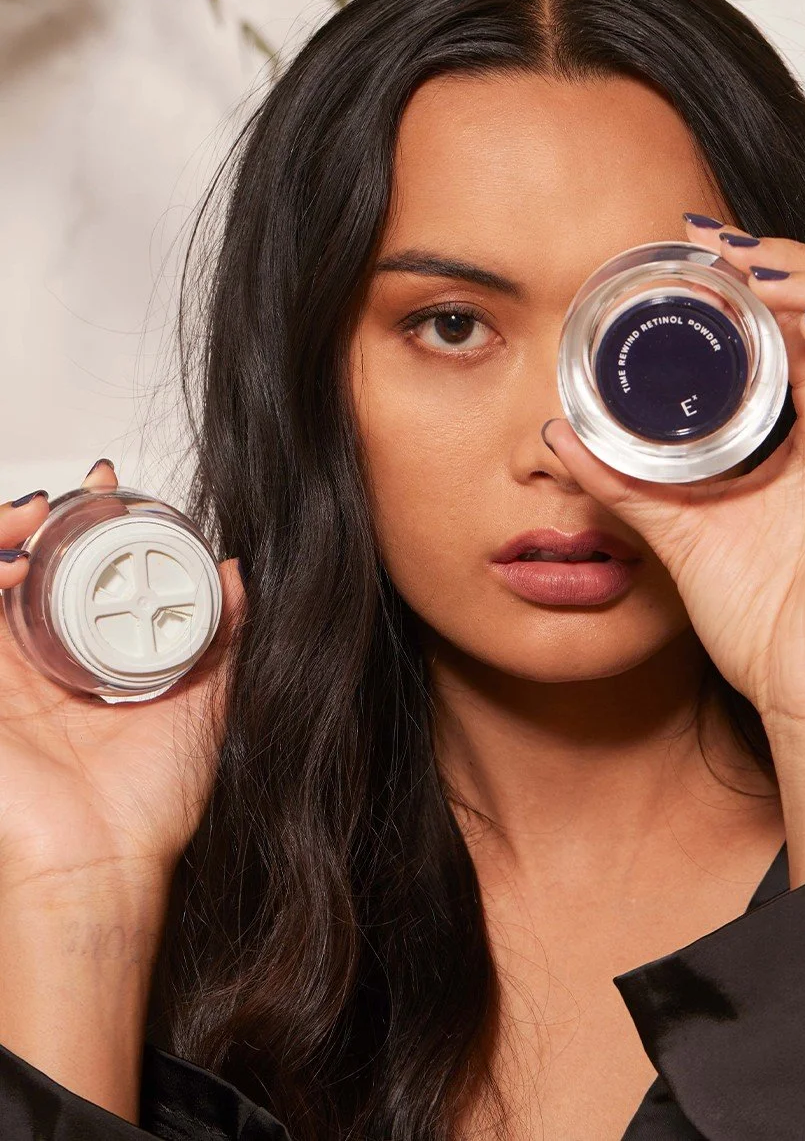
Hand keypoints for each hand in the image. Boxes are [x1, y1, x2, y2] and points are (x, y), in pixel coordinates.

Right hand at [0, 461, 245, 888]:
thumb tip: (234, 572)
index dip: (79, 519)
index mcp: (80, 657)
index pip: (65, 567)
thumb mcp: (201, 704)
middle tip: (75, 493)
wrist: (102, 867)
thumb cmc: (146, 806)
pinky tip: (9, 567)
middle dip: (36, 514)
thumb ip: (219, 637)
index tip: (109, 484)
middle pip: (14, 561)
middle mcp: (32, 659)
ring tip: (35, 517)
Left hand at [541, 217, 804, 756]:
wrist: (799, 691)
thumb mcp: (673, 525)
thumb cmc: (758, 615)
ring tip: (757, 274)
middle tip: (721, 246)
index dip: (765, 270)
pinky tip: (801, 327)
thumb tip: (557, 433)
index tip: (699, 246)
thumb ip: (622, 477)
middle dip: (792, 256)